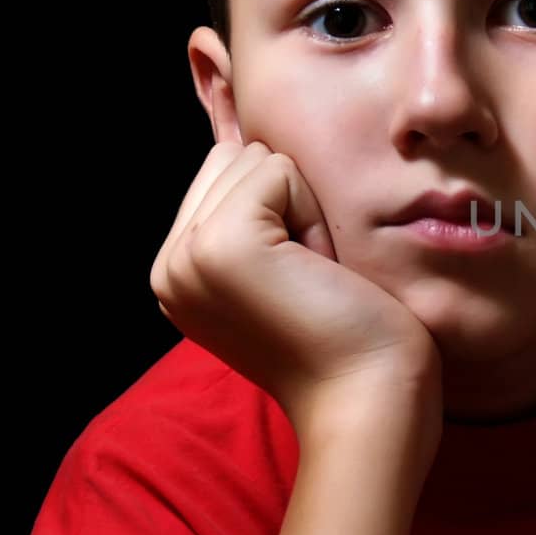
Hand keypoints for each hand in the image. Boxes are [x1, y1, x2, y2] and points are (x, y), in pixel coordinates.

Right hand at [150, 141, 441, 459]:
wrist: (368, 398)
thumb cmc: (349, 337)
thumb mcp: (282, 269)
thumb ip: (254, 216)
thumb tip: (246, 136)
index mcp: (177, 272)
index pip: (223, 172)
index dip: (282, 210)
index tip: (300, 278)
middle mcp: (168, 265)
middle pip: (235, 158)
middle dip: (290, 204)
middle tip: (310, 279)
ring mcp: (186, 256)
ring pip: (256, 160)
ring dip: (303, 210)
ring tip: (312, 278)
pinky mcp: (221, 246)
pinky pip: (277, 170)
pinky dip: (312, 214)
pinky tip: (318, 271)